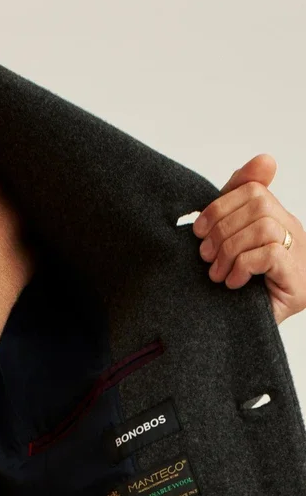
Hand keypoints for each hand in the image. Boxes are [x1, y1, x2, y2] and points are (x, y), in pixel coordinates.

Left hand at [192, 153, 305, 324]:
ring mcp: (299, 255)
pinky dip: (244, 266)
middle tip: (206, 257)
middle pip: (258, 204)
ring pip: (263, 227)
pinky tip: (234, 283)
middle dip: (222, 230)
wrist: (246, 336)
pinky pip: (270, 254)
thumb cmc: (236, 291)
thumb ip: (235, 206)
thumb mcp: (228, 245)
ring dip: (231, 251)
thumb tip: (264, 159)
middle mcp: (292, 231)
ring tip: (218, 274)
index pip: (252, 189)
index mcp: (275, 219)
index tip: (198, 230)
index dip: (220, 205)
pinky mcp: (296, 279)